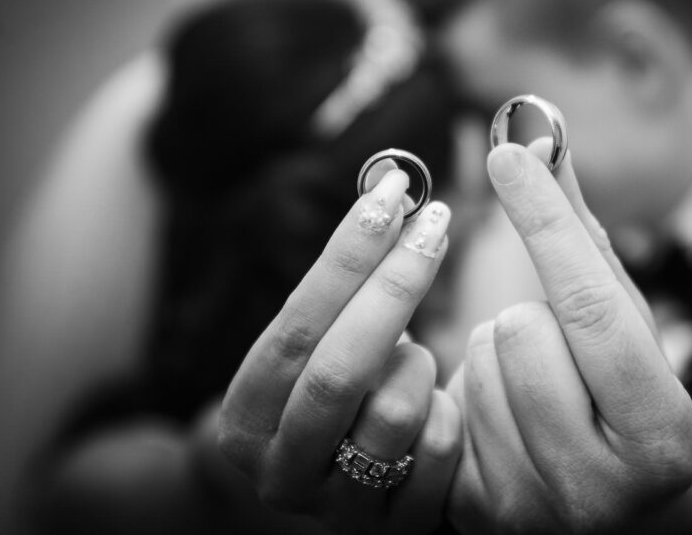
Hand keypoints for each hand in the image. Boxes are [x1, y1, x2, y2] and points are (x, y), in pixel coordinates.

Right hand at [217, 169, 461, 533]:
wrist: (324, 490)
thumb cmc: (322, 396)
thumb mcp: (311, 349)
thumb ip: (339, 289)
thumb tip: (393, 191)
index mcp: (244, 420)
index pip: (295, 326)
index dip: (347, 256)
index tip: (394, 191)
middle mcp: (280, 472)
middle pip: (340, 370)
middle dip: (395, 285)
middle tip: (437, 221)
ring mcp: (337, 510)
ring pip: (395, 412)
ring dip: (418, 362)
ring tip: (415, 352)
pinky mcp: (394, 530)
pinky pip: (438, 454)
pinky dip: (447, 411)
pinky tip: (436, 401)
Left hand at [446, 141, 691, 533]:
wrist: (625, 524)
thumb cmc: (633, 405)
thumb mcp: (632, 330)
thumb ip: (586, 239)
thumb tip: (546, 135)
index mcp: (662, 437)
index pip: (592, 307)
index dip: (547, 222)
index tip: (509, 150)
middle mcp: (598, 487)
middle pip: (520, 328)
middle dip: (534, 315)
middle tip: (564, 350)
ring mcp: (530, 509)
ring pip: (477, 356)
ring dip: (502, 351)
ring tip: (541, 389)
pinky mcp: (475, 514)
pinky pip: (446, 398)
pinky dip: (475, 389)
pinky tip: (511, 423)